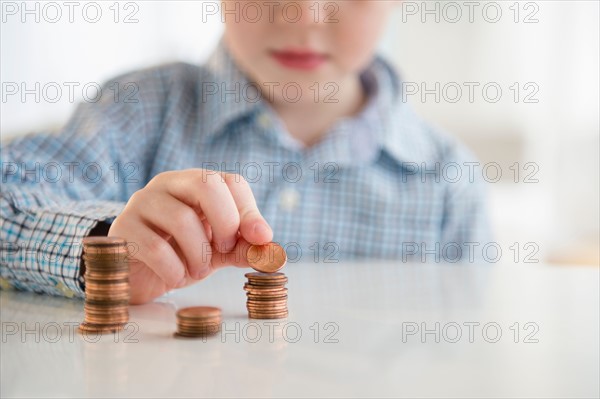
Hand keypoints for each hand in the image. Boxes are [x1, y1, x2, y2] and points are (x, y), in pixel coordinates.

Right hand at [107, 169, 272, 303]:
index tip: (260, 239)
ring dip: (199, 254)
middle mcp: (168, 184)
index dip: (249, 211)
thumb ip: (243, 248)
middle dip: (226, 222)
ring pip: (181, 219)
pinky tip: (176, 277)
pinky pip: (155, 248)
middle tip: (225, 249)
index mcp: (195, 183)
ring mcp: (142, 203)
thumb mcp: (218, 251)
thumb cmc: (181, 255)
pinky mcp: (123, 229)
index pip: (230, 181)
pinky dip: (175, 270)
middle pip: (206, 184)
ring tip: (198, 269)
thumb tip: (275, 254)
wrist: (137, 274)